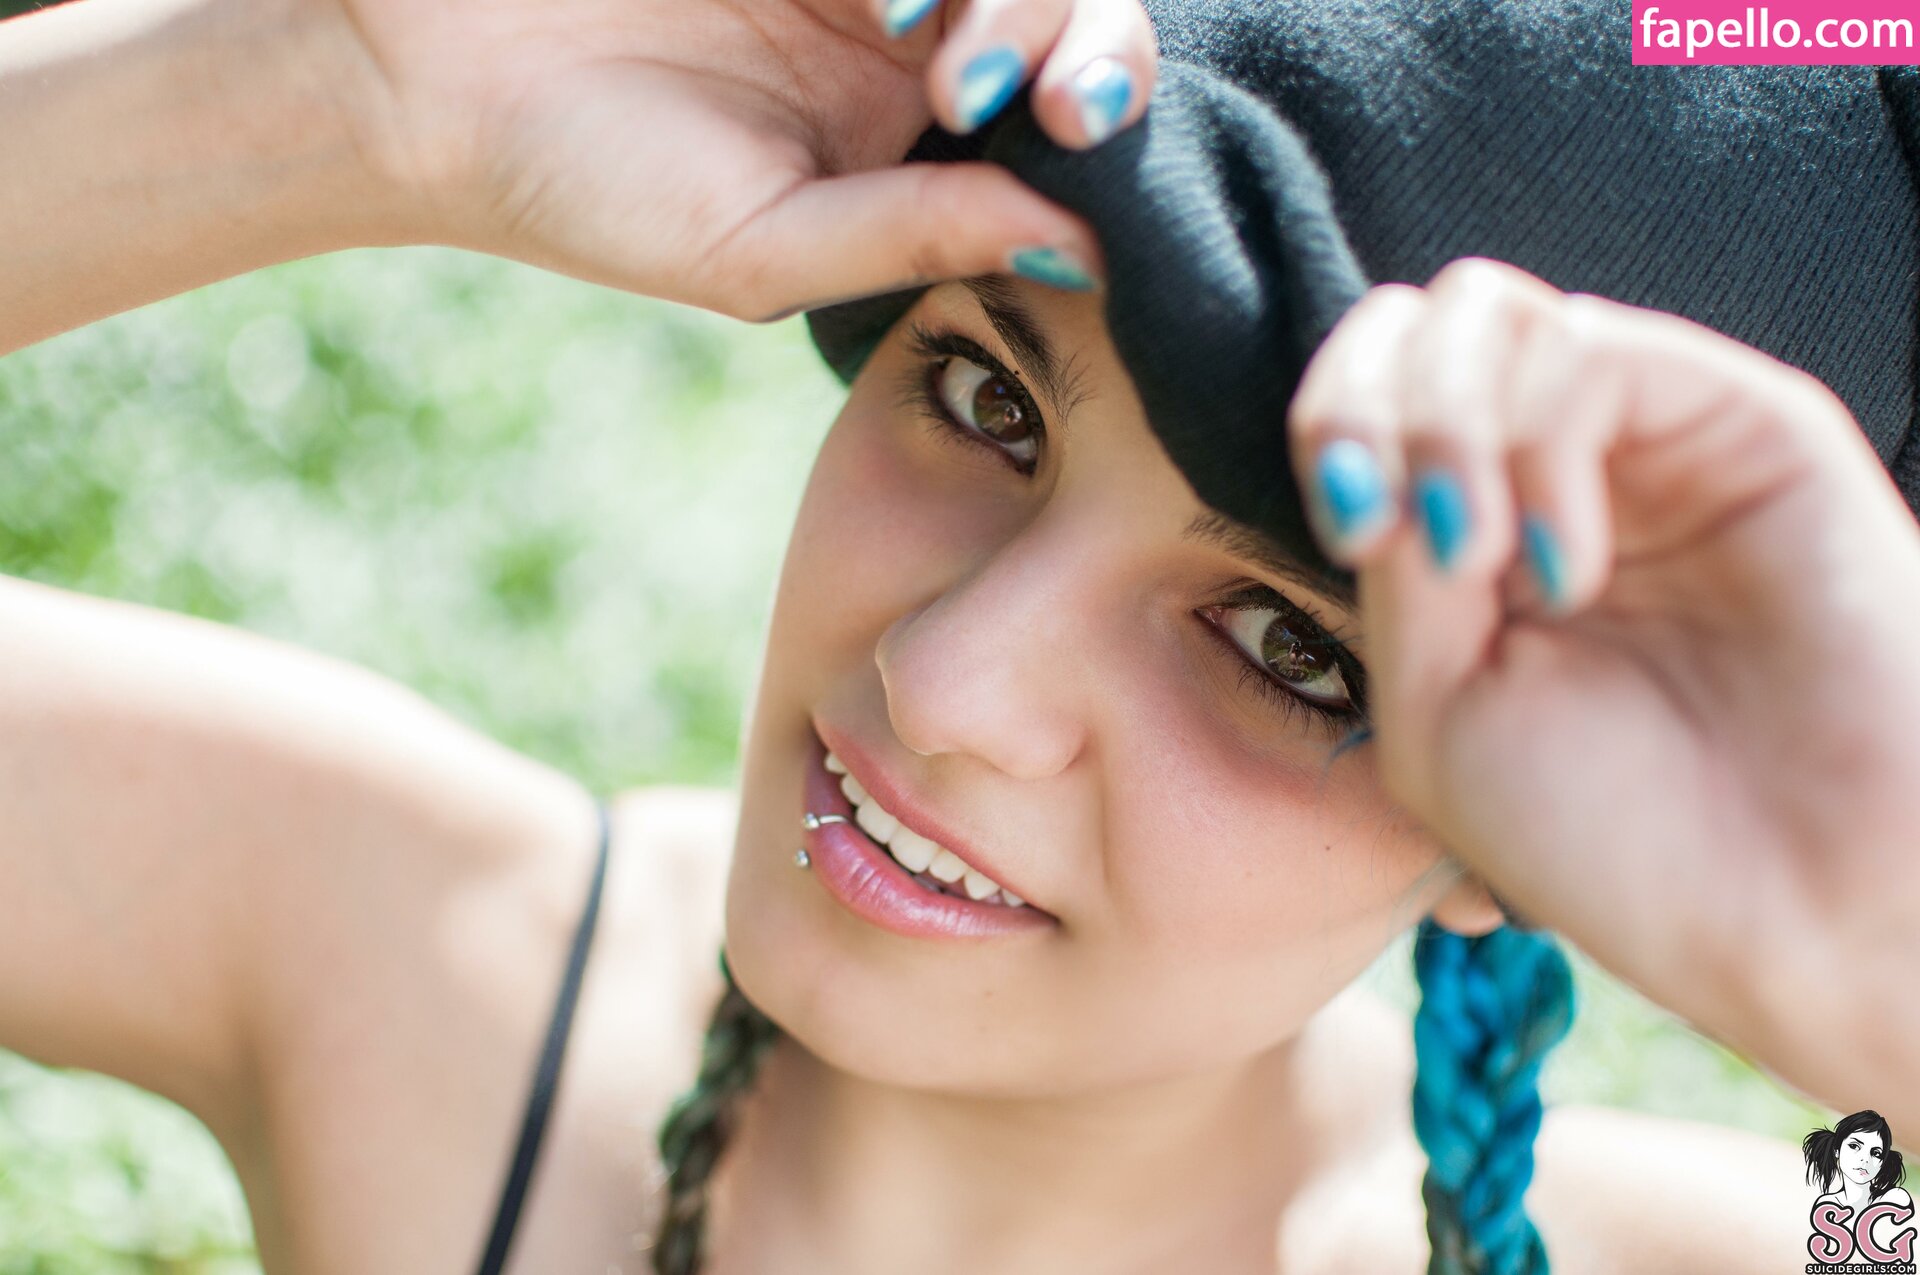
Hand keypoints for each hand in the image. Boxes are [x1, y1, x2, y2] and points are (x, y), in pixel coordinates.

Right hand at [324, 0, 1156, 319]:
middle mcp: (903, 29)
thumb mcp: (767, 249)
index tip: (1065, 122)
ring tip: (904, 20)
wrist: (426, 82)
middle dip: (1070, 24)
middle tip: (991, 78)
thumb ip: (920, 236)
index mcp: (914, 130)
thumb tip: (1089, 255)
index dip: (1100, 89)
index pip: (1061, 95)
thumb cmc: (592, 187)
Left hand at [1286, 257, 1919, 1114]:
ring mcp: (1650, 443)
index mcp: (1477, 536)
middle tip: (1385, 531)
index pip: (1368, 391)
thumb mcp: (1437, 710)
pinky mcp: (1746, 422)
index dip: (1331, 424)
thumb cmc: (1615, 838)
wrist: (1792, 914)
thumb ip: (1396, 570)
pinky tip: (1571, 568)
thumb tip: (1383, 453)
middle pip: (1416, 325)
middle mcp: (1559, 471)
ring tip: (1486, 566)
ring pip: (1488, 312)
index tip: (1346, 532)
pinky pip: (1588, 348)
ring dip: (1445, 430)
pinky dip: (1540, 446)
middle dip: (1365, 405)